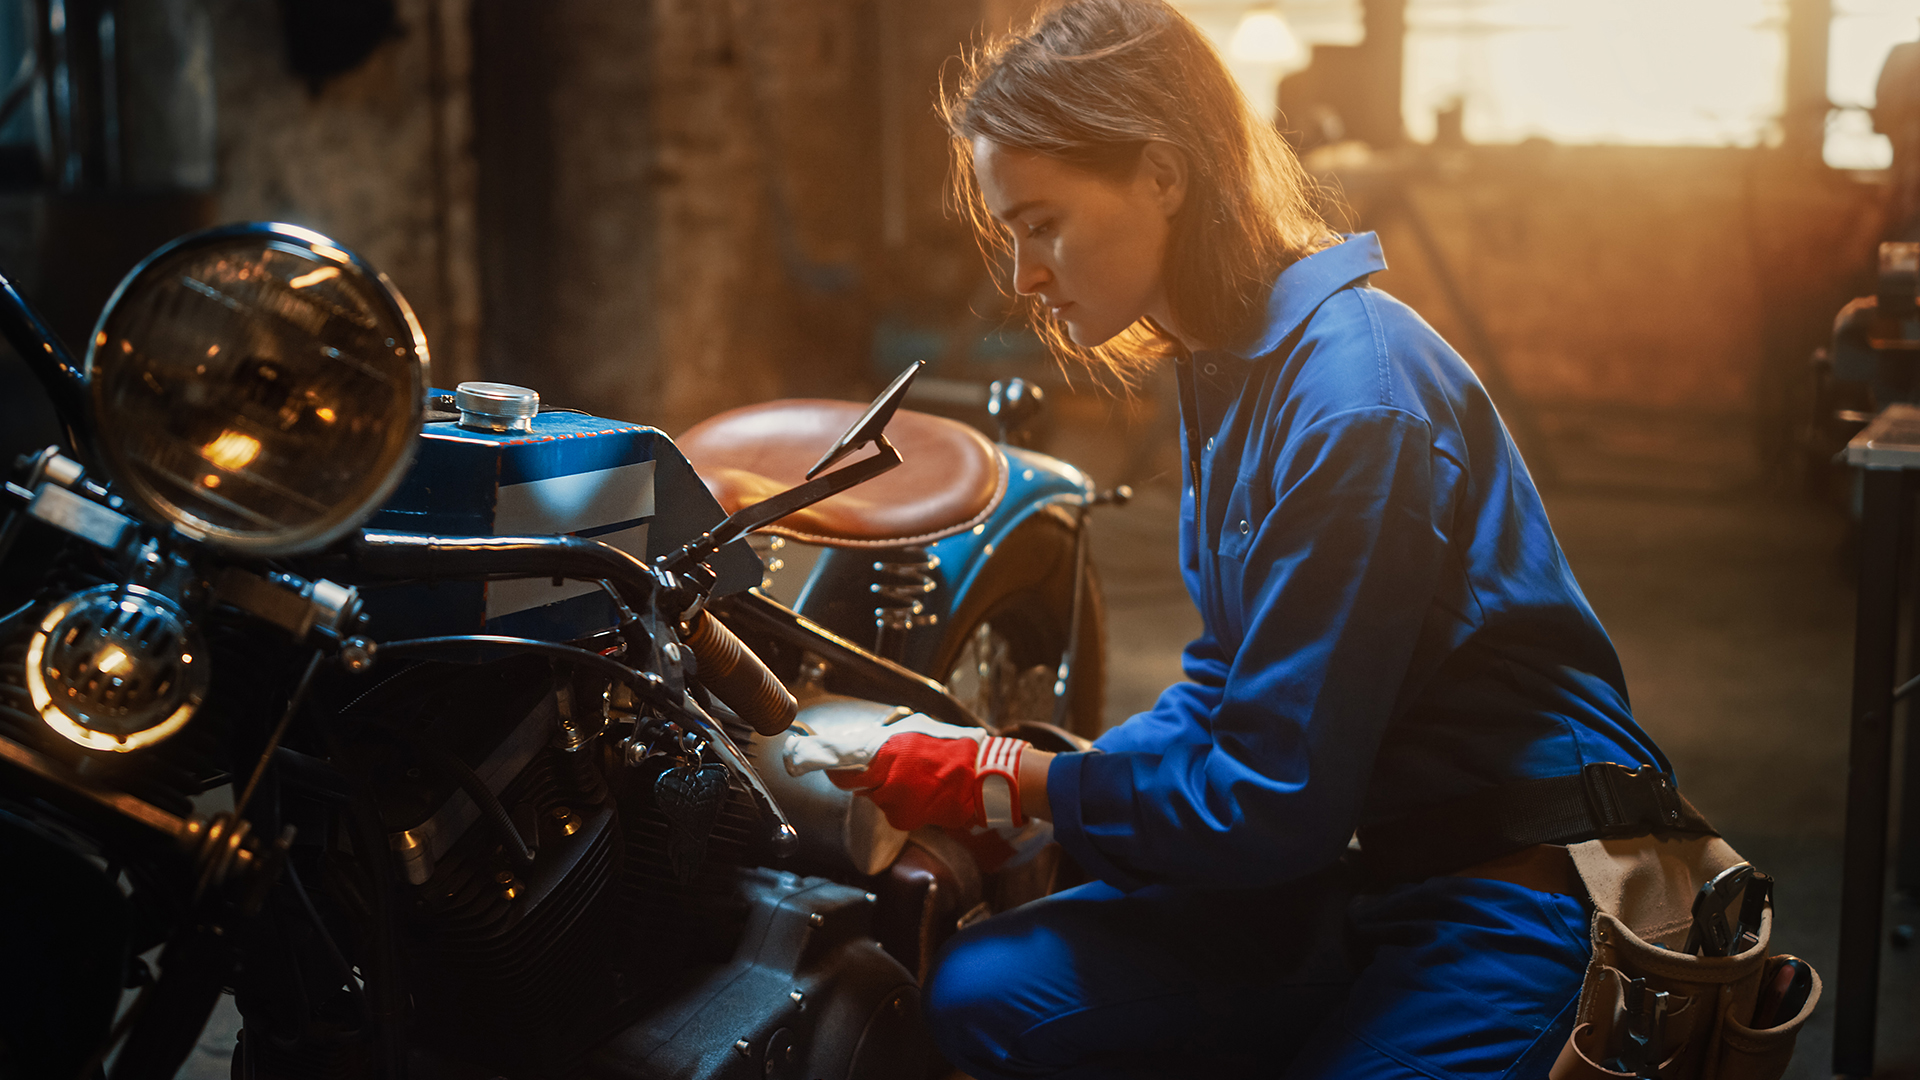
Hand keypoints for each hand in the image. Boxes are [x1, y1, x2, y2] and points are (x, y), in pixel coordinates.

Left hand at [782, 712, 1027, 831]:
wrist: (983, 776)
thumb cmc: (954, 748)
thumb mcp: (916, 730)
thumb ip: (887, 740)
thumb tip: (865, 744)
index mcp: (886, 749)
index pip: (838, 757)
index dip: (815, 758)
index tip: (796, 759)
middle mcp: (885, 776)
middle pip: (855, 782)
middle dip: (865, 776)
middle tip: (889, 766)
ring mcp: (895, 800)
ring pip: (877, 797)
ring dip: (890, 790)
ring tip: (918, 777)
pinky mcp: (906, 818)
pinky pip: (894, 812)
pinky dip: (905, 804)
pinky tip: (925, 793)